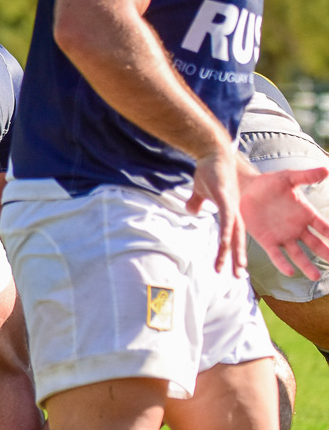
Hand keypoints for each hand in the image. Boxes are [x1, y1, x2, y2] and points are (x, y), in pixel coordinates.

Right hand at [189, 149, 245, 274]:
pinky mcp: (226, 198)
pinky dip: (227, 233)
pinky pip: (228, 219)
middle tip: (238, 276)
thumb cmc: (208, 170)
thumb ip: (196, 202)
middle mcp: (235, 210)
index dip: (234, 251)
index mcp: (230, 211)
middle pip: (238, 239)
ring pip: (234, 234)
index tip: (234, 267)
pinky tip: (225, 244)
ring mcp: (232, 205)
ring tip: (233, 268)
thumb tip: (191, 212)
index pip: (233, 235)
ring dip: (233, 252)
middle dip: (238, 258)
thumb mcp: (200, 191)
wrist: (212, 153)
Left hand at [239, 165, 328, 279]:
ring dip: (307, 265)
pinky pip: (276, 254)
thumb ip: (306, 176)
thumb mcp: (289, 178)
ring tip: (316, 276)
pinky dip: (282, 263)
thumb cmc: (269, 183)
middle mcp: (297, 228)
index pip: (325, 227)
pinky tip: (289, 272)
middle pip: (316, 244)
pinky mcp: (266, 240)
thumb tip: (326, 169)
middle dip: (326, 253)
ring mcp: (282, 235)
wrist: (245, 188)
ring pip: (298, 254)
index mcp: (306, 213)